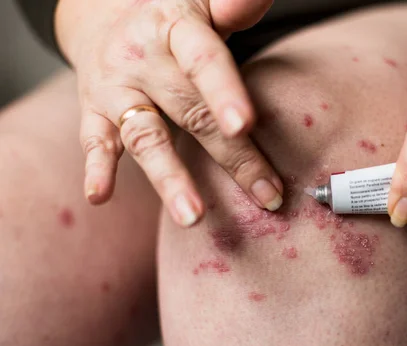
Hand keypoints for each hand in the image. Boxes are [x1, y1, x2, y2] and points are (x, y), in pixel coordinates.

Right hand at [56, 0, 281, 226]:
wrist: (103, 14)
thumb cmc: (170, 21)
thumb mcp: (200, 8)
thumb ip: (233, 9)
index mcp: (174, 27)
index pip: (203, 60)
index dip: (224, 92)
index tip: (246, 124)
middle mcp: (142, 58)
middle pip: (190, 111)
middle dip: (231, 156)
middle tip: (265, 195)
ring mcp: (115, 88)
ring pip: (145, 136)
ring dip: (169, 178)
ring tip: (192, 216)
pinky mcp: (93, 111)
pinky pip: (94, 141)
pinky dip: (97, 168)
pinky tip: (99, 196)